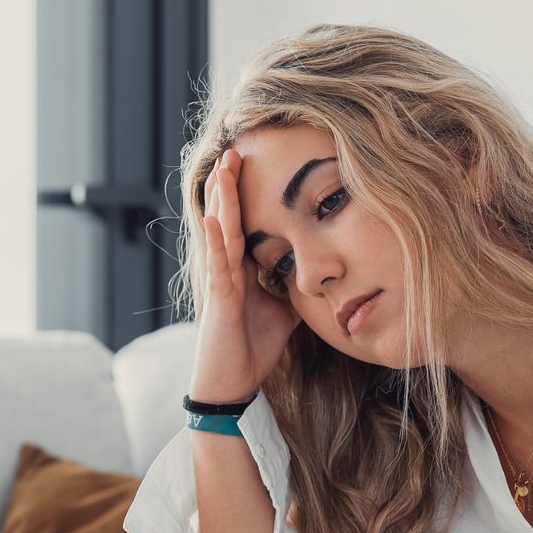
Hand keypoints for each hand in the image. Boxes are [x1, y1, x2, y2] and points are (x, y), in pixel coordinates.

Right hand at [190, 146, 301, 403]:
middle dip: (230, 184)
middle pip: (228, 217)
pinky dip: (215, 240)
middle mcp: (226, 269)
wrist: (232, 384)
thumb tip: (319, 270)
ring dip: (222, 200)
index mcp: (241, 268)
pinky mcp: (218, 301)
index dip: (245, 192)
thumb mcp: (285, 310)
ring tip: (223, 168)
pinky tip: (214, 218)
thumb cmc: (254, 348)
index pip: (243, 222)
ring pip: (220, 233)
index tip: (251, 161)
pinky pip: (217, 265)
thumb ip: (294, 286)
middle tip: (235, 148)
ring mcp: (220, 282)